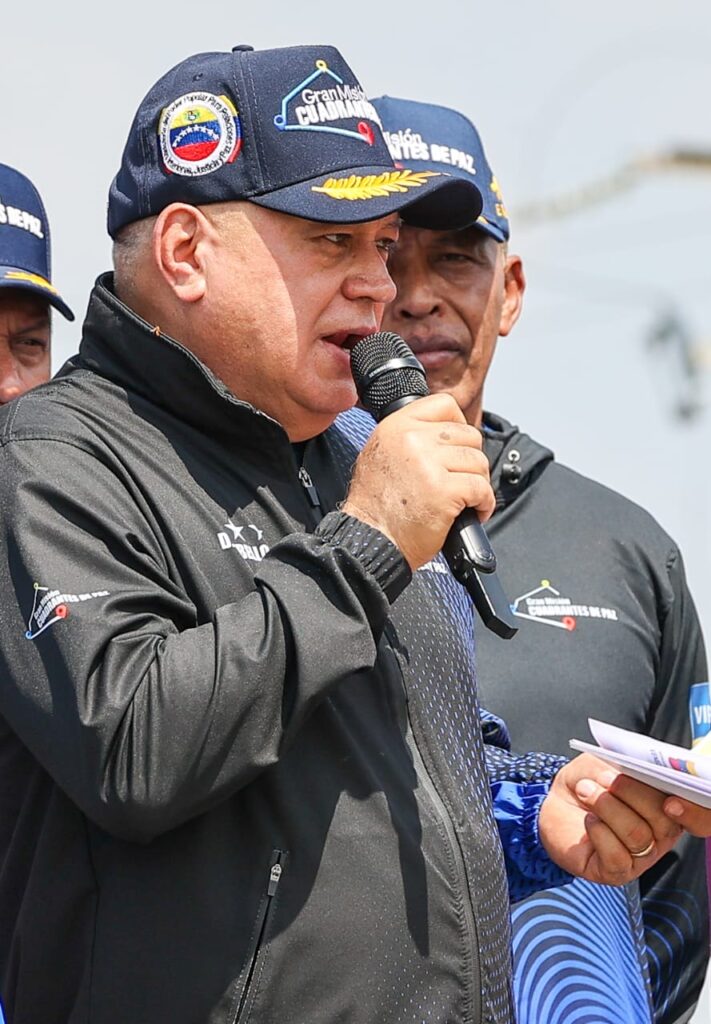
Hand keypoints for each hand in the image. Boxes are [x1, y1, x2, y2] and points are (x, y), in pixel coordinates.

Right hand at [342, 394, 494, 569]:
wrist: (369, 541)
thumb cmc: (375, 508)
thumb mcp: (380, 455)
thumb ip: (409, 438)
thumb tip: (446, 435)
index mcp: (396, 426)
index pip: (445, 406)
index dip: (458, 427)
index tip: (456, 450)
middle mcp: (411, 439)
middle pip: (468, 435)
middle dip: (470, 462)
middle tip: (461, 482)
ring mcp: (428, 463)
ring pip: (478, 461)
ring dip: (478, 484)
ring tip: (466, 500)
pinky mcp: (444, 489)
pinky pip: (482, 488)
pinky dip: (484, 504)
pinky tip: (473, 512)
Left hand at [538, 754, 685, 884]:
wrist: (553, 803)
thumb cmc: (586, 781)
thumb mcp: (600, 762)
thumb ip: (618, 766)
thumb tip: (629, 774)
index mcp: (668, 806)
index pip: (699, 817)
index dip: (692, 811)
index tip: (670, 799)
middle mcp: (661, 835)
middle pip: (663, 822)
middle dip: (631, 794)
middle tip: (605, 779)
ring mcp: (641, 857)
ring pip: (638, 836)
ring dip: (607, 807)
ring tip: (586, 791)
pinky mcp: (617, 872)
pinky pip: (617, 857)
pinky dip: (599, 832)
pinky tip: (588, 820)